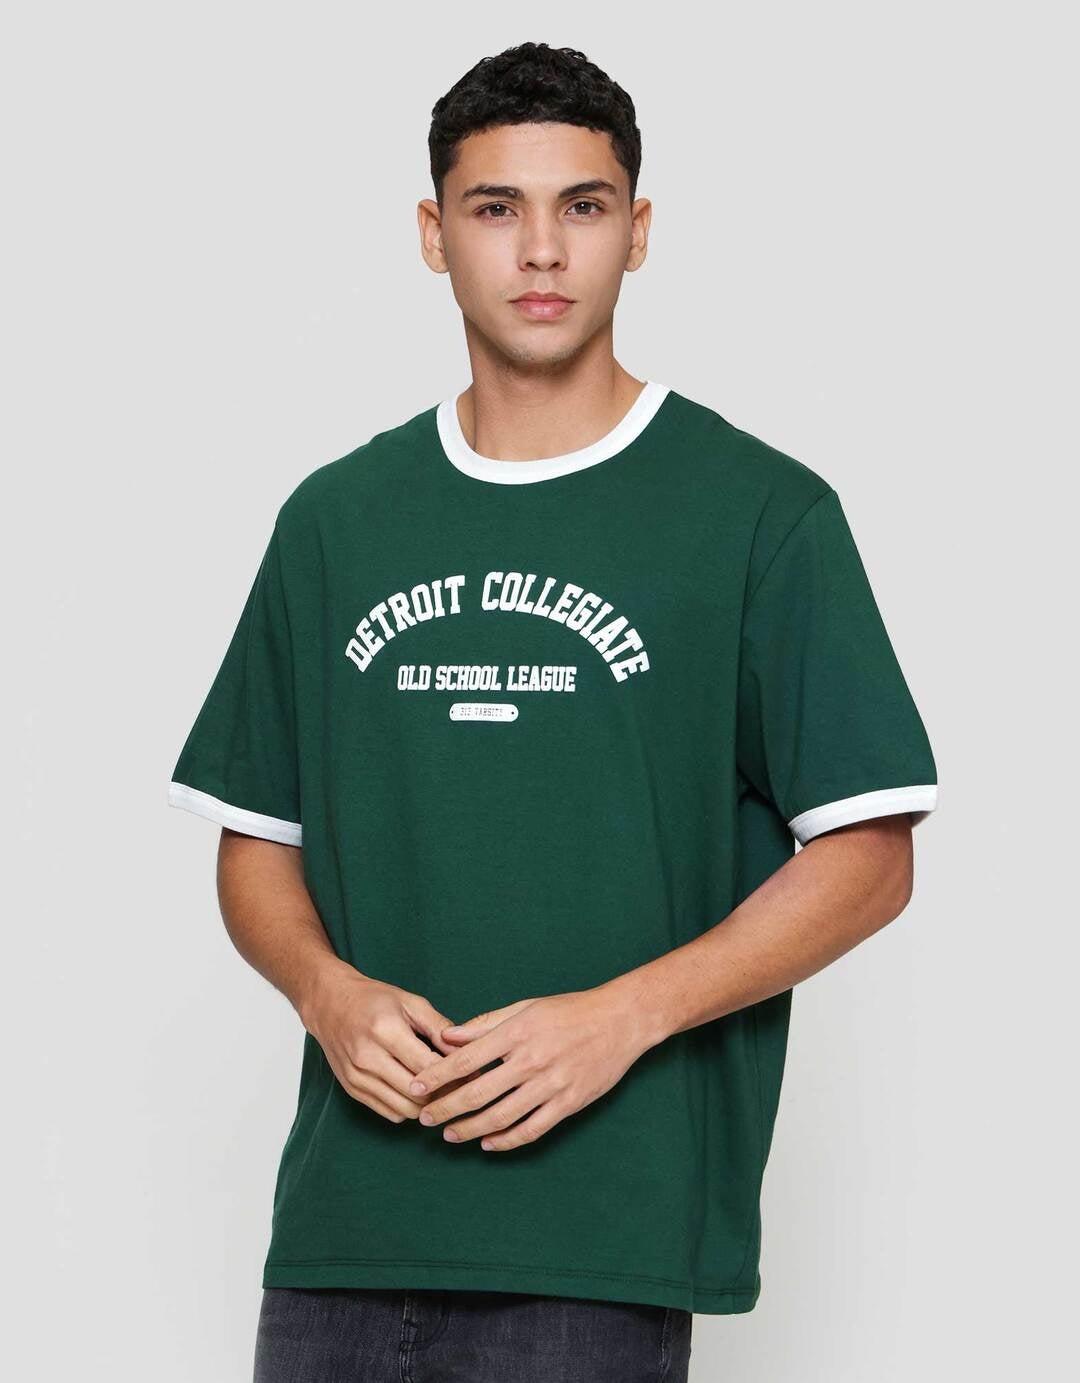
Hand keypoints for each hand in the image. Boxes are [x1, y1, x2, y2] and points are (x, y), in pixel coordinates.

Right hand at [300, 960, 465, 1123]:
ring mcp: (357, 1076)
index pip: (428, 1066)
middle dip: (444, 1093)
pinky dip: (408, 1108)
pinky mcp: (352, 1089)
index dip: (454, 1074)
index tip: (472, 1072)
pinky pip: (389, 1112)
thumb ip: (439, 1027)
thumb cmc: (374, 1000)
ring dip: (427, 1105)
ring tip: (440, 1090)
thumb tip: (465, 1052)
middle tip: (460, 1085)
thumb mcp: (411, 1002)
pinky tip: (416, 1093)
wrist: (329, 1004)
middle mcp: (368, 1057)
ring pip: (405, 1108)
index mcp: (386, 1030)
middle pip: (418, 1093)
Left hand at [406, 987, 655, 1151]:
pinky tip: (488, 1143)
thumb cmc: (569, 1010)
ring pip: (500, 1117)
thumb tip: (448, 1037)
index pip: (466, 1059)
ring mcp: (550, 1085)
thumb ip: (485, 1024)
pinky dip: (506, 1141)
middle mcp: (530, 1060)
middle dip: (445, 1108)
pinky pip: (531, 1129)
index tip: (416, 1088)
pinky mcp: (568, 1104)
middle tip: (423, 1118)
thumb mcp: (526, 1007)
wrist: (619, 1021)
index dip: (437, 1077)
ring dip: (469, 1129)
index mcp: (517, 1032)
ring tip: (450, 1134)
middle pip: (477, 1093)